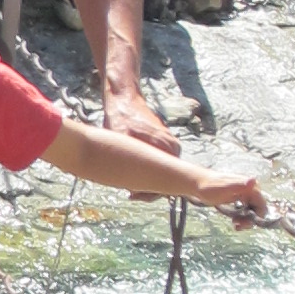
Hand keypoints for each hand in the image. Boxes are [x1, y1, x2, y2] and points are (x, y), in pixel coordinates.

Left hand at [103, 86, 178, 201]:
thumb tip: (133, 188)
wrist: (124, 99)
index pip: (169, 182)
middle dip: (148, 188)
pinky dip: (147, 168)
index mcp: (169, 148)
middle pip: (166, 178)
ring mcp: (170, 143)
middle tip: (129, 192)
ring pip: (162, 170)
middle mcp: (174, 146)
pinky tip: (131, 170)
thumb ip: (131, 165)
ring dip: (147, 178)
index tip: (132, 195)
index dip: (149, 194)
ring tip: (128, 182)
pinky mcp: (163, 141)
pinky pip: (159, 161)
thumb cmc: (121, 119)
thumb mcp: (122, 142)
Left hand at [197, 175, 266, 222]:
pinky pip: (245, 210)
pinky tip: (234, 222)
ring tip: (235, 225)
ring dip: (246, 220)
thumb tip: (253, 180)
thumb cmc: (209, 186)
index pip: (262, 205)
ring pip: (252, 211)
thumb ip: (239, 185)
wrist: (197, 183)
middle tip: (238, 226)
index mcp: (250, 186)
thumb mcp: (224, 188)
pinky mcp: (238, 198)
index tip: (245, 223)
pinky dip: (241, 217)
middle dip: (250, 220)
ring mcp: (244, 194)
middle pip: (258, 209)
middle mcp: (250, 189)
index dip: (257, 216)